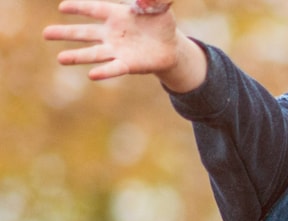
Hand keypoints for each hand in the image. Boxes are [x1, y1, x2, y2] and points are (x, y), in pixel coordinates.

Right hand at [43, 0, 205, 89]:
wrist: (170, 47)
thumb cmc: (160, 23)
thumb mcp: (159, 8)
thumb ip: (152, 0)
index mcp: (116, 15)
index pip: (94, 9)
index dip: (79, 8)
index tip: (62, 7)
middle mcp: (111, 33)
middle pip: (85, 32)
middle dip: (66, 33)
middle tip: (46, 33)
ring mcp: (117, 50)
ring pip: (94, 53)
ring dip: (77, 56)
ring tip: (60, 59)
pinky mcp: (128, 65)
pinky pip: (114, 68)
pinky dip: (104, 71)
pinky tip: (92, 74)